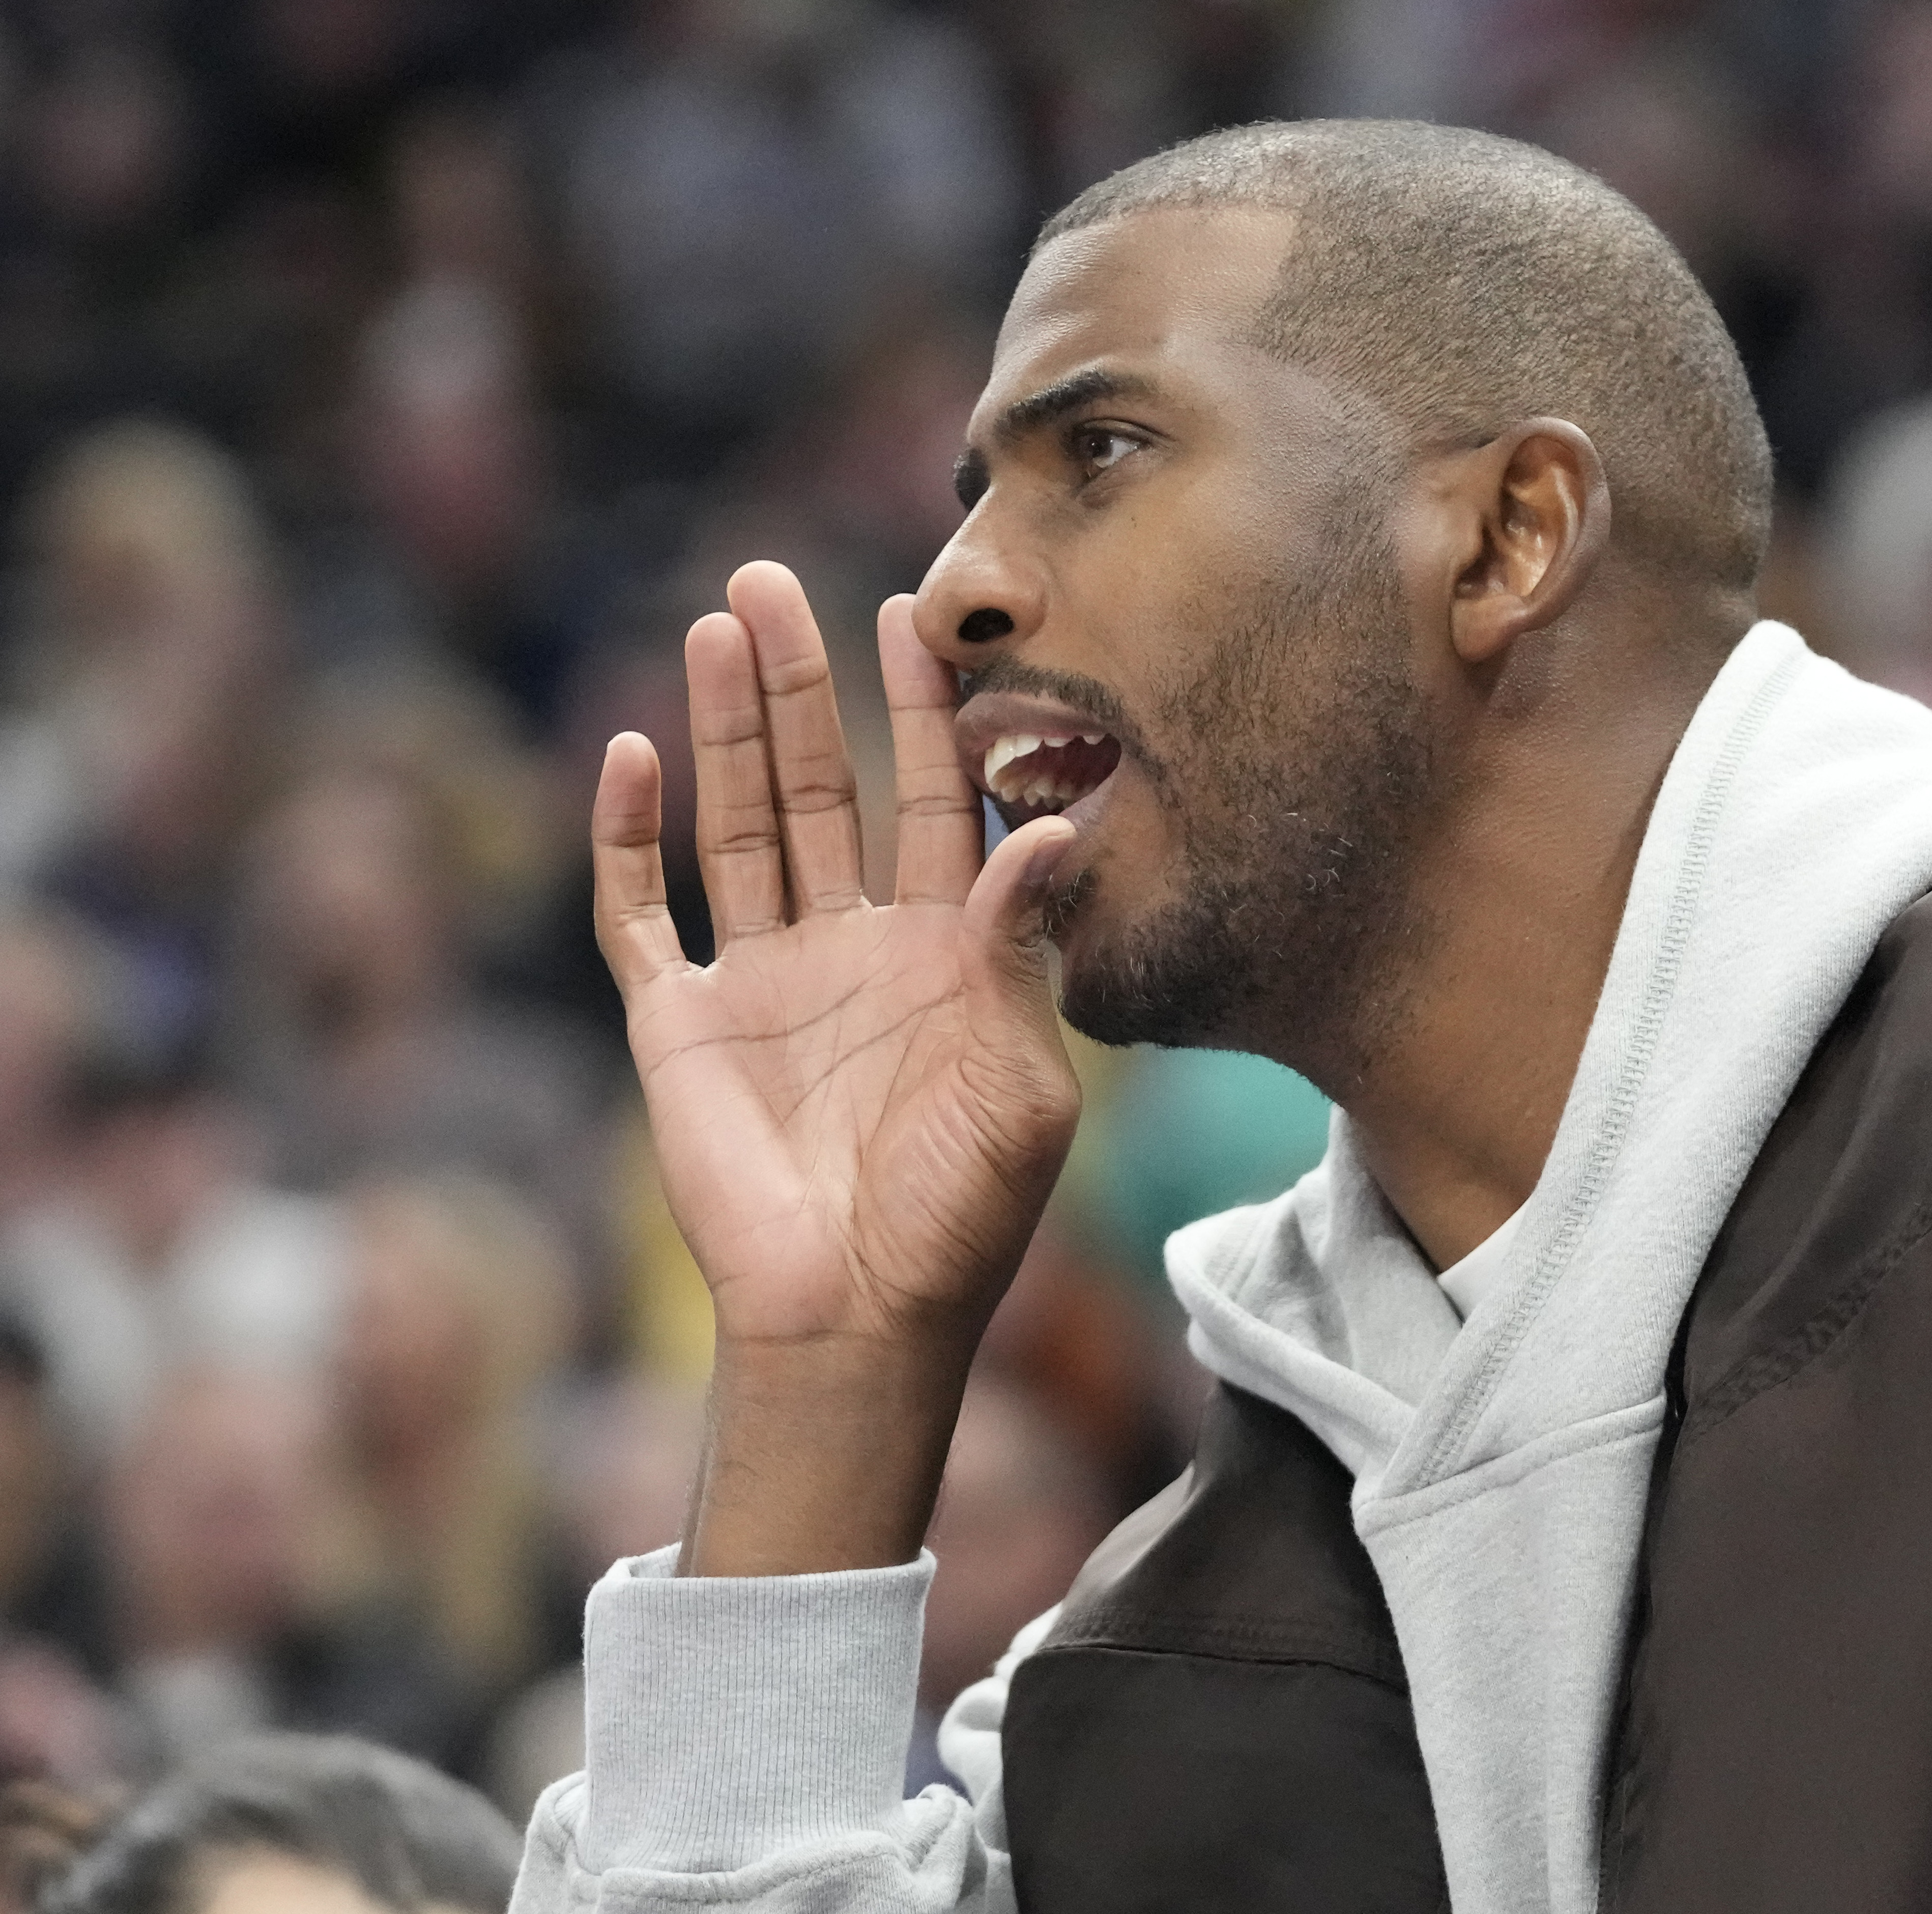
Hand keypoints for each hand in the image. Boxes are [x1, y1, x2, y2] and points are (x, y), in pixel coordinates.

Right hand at [592, 561, 1078, 1573]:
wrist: (860, 1318)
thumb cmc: (962, 1215)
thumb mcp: (1024, 1082)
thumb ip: (1023, 951)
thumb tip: (1052, 829)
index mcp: (940, 953)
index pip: (931, 800)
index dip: (922, 712)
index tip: (916, 617)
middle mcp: (847, 947)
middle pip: (818, 786)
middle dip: (802, 686)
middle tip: (777, 583)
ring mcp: (760, 980)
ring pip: (735, 822)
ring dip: (725, 728)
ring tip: (718, 625)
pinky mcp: (680, 1023)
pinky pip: (641, 914)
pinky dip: (628, 839)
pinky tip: (634, 756)